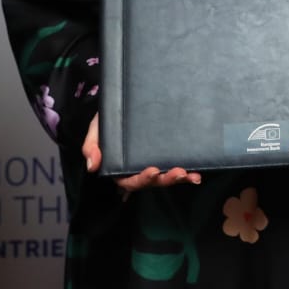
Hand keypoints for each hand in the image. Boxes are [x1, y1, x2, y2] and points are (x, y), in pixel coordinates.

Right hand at [82, 115, 199, 191]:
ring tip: (192, 175)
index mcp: (119, 168)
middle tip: (180, 173)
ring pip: (165, 177)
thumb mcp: (95, 130)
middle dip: (166, 179)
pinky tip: (197, 172)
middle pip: (151, 181)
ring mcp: (151, 163)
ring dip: (179, 178)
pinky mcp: (164, 156)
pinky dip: (187, 173)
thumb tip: (93, 165)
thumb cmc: (105, 121)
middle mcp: (136, 170)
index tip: (153, 171)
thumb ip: (91, 146)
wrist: (119, 106)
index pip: (129, 181)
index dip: (141, 179)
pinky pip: (174, 167)